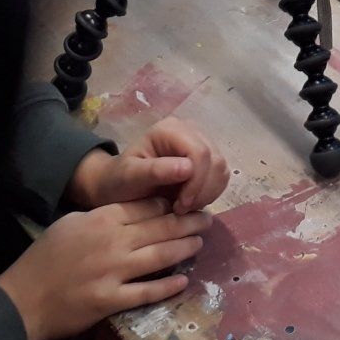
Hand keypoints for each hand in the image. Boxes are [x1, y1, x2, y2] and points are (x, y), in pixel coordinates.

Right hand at [0, 199, 208, 339]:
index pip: (145, 207)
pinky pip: (147, 292)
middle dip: (187, 222)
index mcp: (102, 219)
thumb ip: (101, 217)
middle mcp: (113, 242)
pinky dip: (167, 286)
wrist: (23, 300)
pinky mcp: (112, 300)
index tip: (185, 203)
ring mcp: (114, 272)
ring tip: (200, 243)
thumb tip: (130, 213)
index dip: (169, 205)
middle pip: (160, 228)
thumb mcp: (70, 224)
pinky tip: (183, 281)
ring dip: (184, 248)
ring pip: (160, 256)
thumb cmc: (44, 259)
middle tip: (206, 220)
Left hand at [70, 119, 229, 214]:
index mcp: (170, 130)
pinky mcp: (206, 157)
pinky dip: (210, 192)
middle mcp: (189, 130)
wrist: (118, 185)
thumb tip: (188, 168)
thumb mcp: (129, 177)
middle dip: (202, 190)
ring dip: (207, 193)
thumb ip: (155, 171)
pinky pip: (221, 176)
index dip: (196, 182)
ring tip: (184, 207)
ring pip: (221, 169)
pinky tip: (191, 201)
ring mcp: (200, 142)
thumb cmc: (120, 181)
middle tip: (181, 210)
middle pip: (214, 160)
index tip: (180, 207)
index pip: (200, 153)